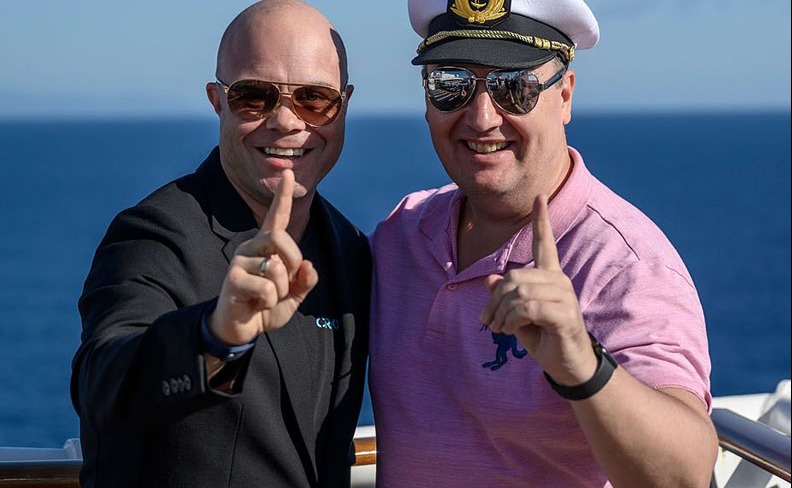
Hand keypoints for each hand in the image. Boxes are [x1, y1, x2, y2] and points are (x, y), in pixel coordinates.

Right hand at [210, 169, 317, 345]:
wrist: (240, 330)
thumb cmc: (265, 307)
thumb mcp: (293, 295)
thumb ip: (305, 280)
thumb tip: (308, 265)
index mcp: (266, 247)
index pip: (276, 217)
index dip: (283, 196)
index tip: (288, 173)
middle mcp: (250, 247)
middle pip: (280, 237)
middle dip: (293, 260)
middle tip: (287, 283)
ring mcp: (239, 261)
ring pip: (275, 267)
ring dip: (280, 289)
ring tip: (267, 299)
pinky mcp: (232, 279)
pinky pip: (266, 288)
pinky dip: (270, 302)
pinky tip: (256, 305)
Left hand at [479, 194, 594, 382]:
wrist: (568, 366)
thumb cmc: (543, 337)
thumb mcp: (516, 317)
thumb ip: (504, 297)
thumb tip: (489, 279)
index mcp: (549, 278)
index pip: (545, 243)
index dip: (541, 220)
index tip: (540, 196)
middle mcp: (559, 281)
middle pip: (514, 276)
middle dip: (494, 300)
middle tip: (487, 322)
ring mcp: (564, 297)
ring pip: (518, 292)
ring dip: (501, 313)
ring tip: (500, 329)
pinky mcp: (565, 315)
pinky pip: (528, 308)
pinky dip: (512, 320)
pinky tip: (511, 331)